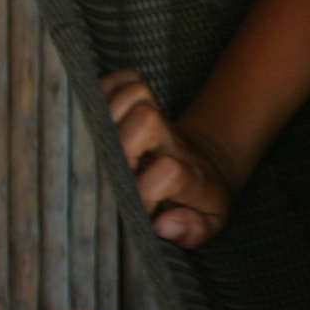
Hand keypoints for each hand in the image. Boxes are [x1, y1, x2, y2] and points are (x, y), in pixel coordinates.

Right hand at [102, 70, 241, 247]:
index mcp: (189, 177)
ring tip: (101, 140)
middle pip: (145, 121)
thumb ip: (191, 230)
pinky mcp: (143, 103)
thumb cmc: (198, 202)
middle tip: (109, 167)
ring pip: (134, 95)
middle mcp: (170, 143)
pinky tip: (101, 115)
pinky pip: (122, 80)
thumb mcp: (208, 225)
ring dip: (111, 113)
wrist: (209, 166)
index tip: (136, 208)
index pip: (167, 172)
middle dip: (121, 143)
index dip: (146, 188)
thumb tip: (162, 223)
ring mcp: (157, 119)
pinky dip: (107, 89)